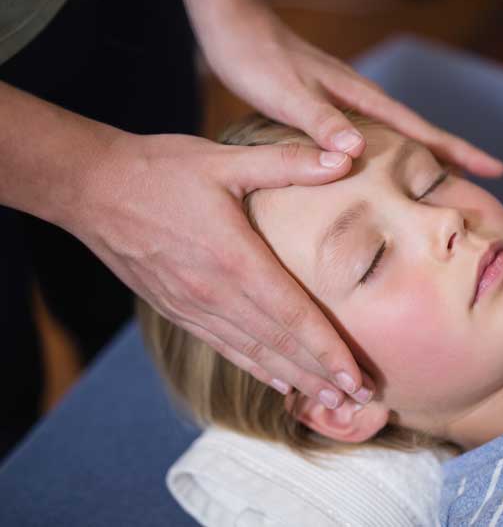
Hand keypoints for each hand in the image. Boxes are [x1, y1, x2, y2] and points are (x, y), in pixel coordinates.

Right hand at [74, 132, 371, 408]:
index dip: (327, 349)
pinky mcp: (177, 310)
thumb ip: (286, 162)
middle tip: (357, 399)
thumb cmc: (160, 170)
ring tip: (327, 399)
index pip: (292, 315)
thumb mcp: (223, 159)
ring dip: (293, 378)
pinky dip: (254, 367)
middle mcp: (215, 293)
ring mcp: (193, 307)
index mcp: (234, 258)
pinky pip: (223, 347)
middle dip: (320, 374)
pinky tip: (277, 381)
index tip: (355, 376)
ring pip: (253, 353)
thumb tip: (343, 157)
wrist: (91, 190)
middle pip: (278, 344)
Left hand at [182, 0, 502, 175]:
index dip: (459, 151)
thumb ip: (320, 121)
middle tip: (485, 182)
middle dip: (455, 156)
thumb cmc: (256, 59)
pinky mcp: (330, 105)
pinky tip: (384, 164)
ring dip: (427, 154)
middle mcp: (361, 100)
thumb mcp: (285, 94)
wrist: (233, 27)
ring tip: (446, 178)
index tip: (496, 170)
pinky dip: (393, 152)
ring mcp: (348, 101)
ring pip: (400, 133)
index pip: (422, 129)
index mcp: (360, 99)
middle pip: (421, 131)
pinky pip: (375, 134)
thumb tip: (357, 152)